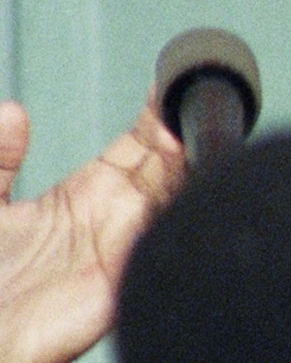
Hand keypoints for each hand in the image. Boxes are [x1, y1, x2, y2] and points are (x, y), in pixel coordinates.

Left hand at [0, 102, 186, 362]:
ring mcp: (124, 249)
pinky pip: (160, 242)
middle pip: (166, 164)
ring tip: (200, 129)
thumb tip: (14, 111)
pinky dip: (178, 217)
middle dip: (183, 130)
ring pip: (172, 196)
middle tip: (198, 98)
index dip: (158, 114)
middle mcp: (113, 220)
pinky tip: (192, 187)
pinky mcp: (123, 280)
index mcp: (84, 198)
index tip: (175, 82)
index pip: (138, 146)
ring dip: (190, 166)